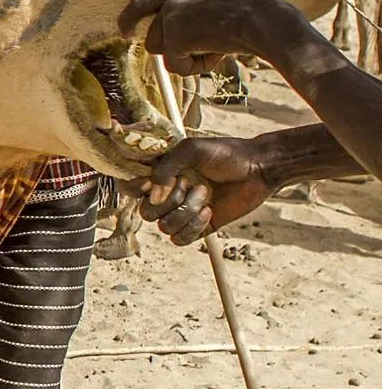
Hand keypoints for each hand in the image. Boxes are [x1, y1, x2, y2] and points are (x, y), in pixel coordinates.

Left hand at [118, 0, 300, 74]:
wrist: (261, 20)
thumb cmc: (246, 19)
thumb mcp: (212, 11)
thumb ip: (189, 20)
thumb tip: (170, 47)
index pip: (142, 1)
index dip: (130, 18)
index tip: (124, 32)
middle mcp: (171, 0)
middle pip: (153, 41)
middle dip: (174, 52)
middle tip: (204, 48)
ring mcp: (171, 17)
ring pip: (163, 55)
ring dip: (188, 59)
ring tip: (215, 47)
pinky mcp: (174, 36)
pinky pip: (176, 66)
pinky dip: (195, 67)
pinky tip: (216, 54)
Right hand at [135, 135, 275, 242]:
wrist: (259, 168)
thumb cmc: (226, 153)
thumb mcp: (192, 150)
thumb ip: (166, 168)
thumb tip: (152, 197)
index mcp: (160, 174)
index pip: (130, 188)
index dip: (136, 189)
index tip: (151, 182)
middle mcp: (167, 195)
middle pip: (145, 212)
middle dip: (170, 201)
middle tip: (191, 184)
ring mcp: (181, 212)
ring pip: (164, 227)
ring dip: (186, 212)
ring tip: (206, 195)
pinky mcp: (197, 228)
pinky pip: (180, 239)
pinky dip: (193, 228)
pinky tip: (209, 212)